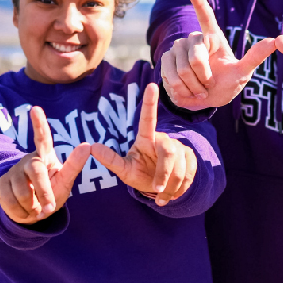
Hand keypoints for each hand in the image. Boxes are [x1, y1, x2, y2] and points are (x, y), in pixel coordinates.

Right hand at [0, 106, 90, 223]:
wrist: (33, 212)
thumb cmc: (52, 193)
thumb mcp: (65, 181)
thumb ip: (74, 165)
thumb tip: (88, 146)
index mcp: (44, 156)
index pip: (42, 137)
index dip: (39, 124)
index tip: (35, 109)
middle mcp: (27, 160)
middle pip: (35, 170)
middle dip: (43, 191)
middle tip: (49, 209)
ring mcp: (12, 172)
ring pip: (21, 190)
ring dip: (32, 206)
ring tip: (37, 209)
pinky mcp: (1, 185)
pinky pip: (9, 201)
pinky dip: (21, 213)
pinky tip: (25, 213)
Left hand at [92, 83, 197, 205]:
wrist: (159, 188)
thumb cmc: (139, 174)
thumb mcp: (124, 170)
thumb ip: (110, 160)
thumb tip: (91, 147)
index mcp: (146, 138)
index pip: (148, 118)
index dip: (150, 102)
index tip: (151, 85)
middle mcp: (164, 139)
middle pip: (169, 152)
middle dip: (164, 173)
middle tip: (156, 190)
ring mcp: (180, 148)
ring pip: (181, 166)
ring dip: (171, 186)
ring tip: (162, 197)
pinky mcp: (191, 158)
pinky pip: (190, 173)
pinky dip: (180, 188)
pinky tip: (172, 194)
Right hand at [160, 0, 276, 110]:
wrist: (204, 100)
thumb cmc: (226, 84)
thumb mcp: (242, 73)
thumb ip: (255, 57)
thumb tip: (274, 41)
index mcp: (212, 38)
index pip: (206, 18)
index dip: (200, 4)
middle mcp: (193, 39)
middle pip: (196, 57)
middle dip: (204, 77)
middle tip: (209, 84)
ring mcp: (177, 49)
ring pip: (182, 69)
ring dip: (193, 86)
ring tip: (199, 89)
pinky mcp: (165, 61)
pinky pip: (170, 76)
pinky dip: (181, 90)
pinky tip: (186, 91)